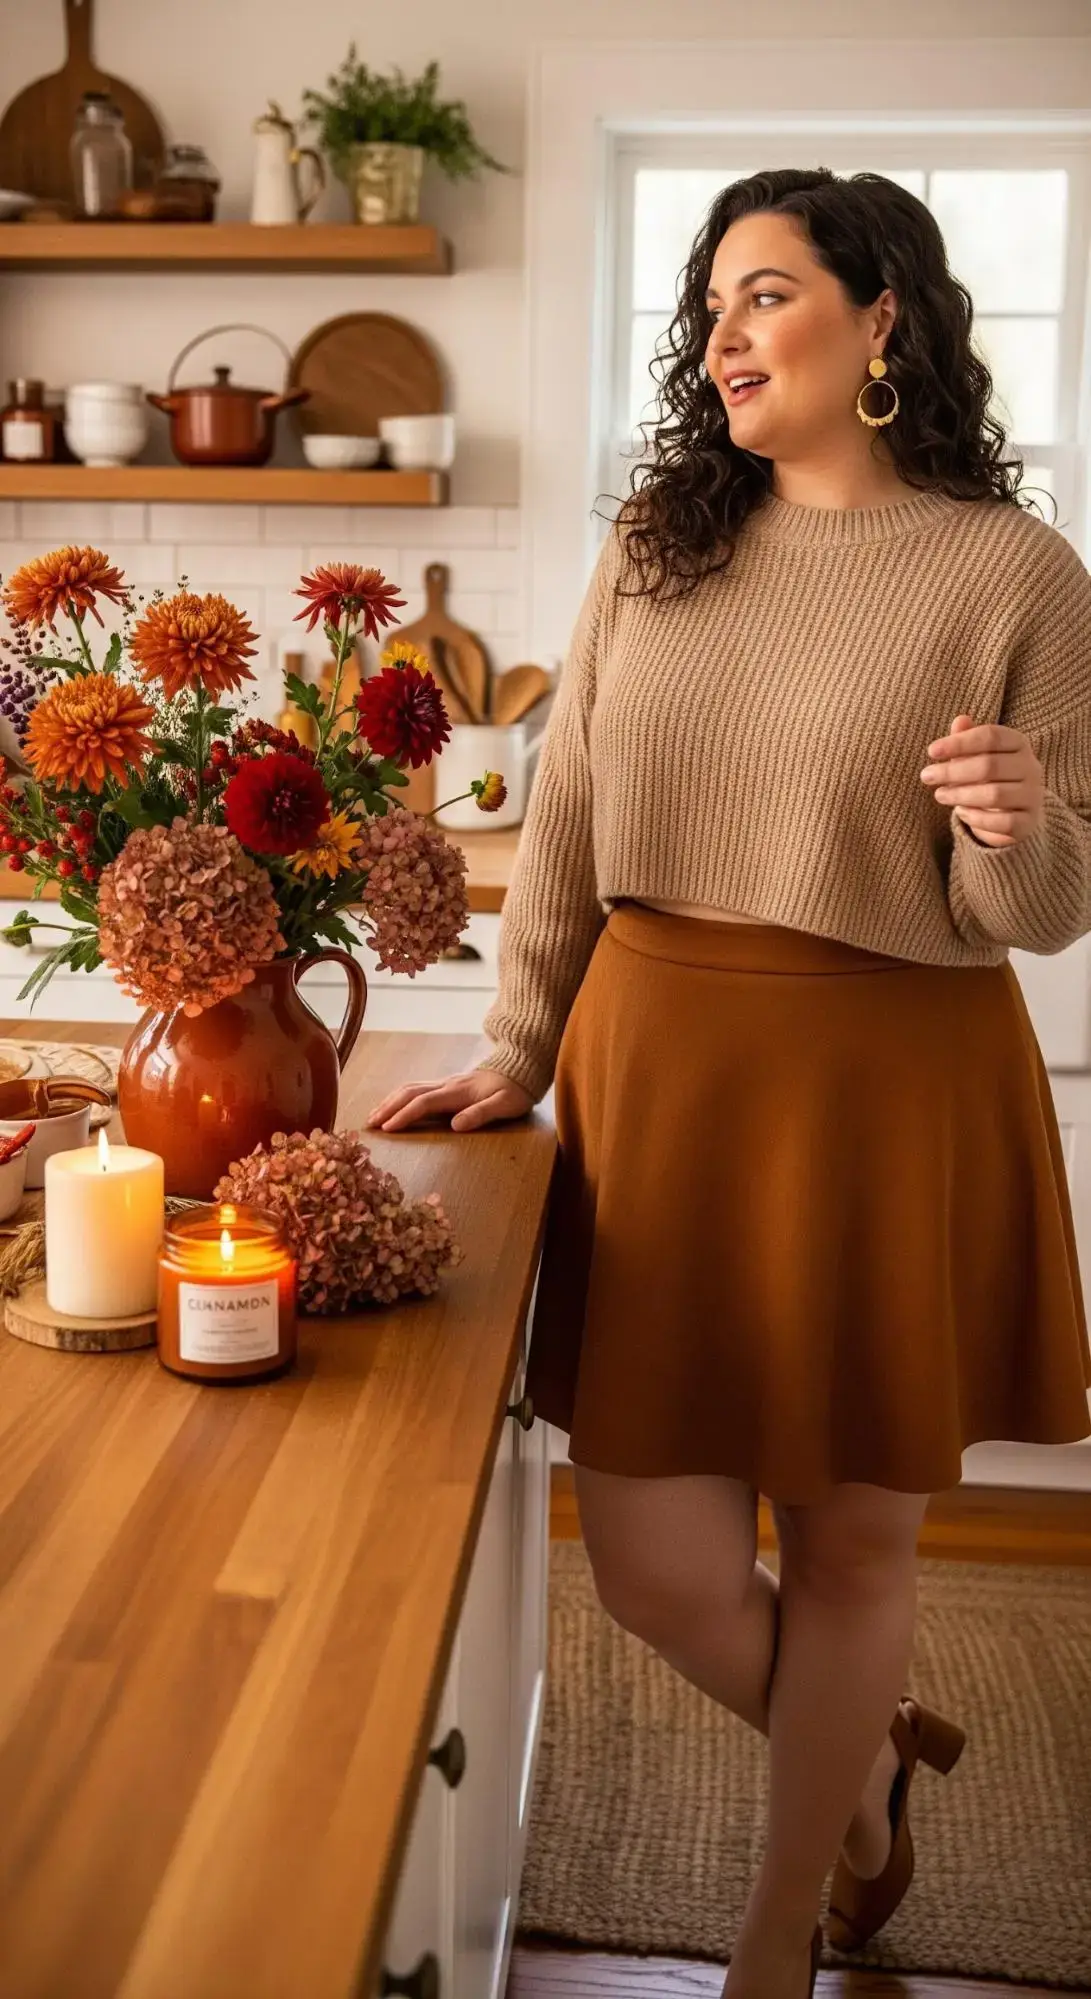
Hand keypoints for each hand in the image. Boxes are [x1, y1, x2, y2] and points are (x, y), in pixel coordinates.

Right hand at [364, 1066, 534, 1133]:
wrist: (521, 1067)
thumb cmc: (514, 1091)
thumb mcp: (505, 1105)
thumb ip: (481, 1114)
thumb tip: (456, 1125)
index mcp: (457, 1092)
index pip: (424, 1103)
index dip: (405, 1115)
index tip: (388, 1129)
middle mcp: (447, 1084)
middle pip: (410, 1092)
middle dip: (388, 1107)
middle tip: (369, 1124)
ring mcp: (445, 1082)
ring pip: (410, 1087)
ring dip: (390, 1100)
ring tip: (373, 1115)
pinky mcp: (446, 1083)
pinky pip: (416, 1087)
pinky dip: (399, 1095)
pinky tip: (392, 1103)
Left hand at [919, 713, 1045, 847]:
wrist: (1016, 812)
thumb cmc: (991, 777)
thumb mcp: (977, 755)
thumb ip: (968, 739)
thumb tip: (960, 720)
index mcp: (1019, 744)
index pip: (991, 736)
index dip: (960, 742)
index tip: (931, 751)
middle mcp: (1031, 767)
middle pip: (989, 765)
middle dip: (953, 771)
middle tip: (926, 776)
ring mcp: (1032, 796)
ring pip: (994, 794)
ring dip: (960, 795)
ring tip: (940, 794)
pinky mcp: (1028, 822)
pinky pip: (1002, 822)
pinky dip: (977, 818)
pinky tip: (960, 812)